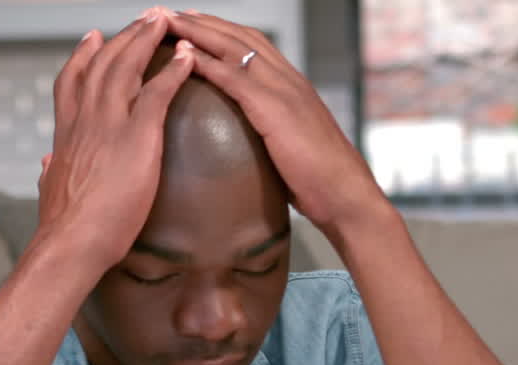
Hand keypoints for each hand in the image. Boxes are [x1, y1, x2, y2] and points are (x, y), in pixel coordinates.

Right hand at [35, 8, 193, 269]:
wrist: (71, 242)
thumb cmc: (63, 228)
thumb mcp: (49, 192)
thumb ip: (49, 173)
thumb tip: (45, 165)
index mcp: (66, 134)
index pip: (72, 82)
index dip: (84, 56)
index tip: (94, 37)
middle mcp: (85, 120)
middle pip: (103, 63)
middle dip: (123, 36)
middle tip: (141, 18)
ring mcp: (110, 124)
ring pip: (127, 67)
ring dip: (146, 39)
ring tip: (163, 21)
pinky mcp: (137, 136)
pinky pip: (157, 92)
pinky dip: (174, 70)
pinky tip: (188, 56)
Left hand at [166, 12, 386, 238]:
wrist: (345, 194)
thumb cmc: (322, 183)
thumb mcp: (296, 148)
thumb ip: (277, 135)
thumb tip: (260, 144)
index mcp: (294, 88)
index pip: (256, 47)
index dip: (225, 32)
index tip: (197, 24)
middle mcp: (289, 80)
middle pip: (241, 38)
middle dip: (206, 23)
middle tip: (175, 13)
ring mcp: (283, 91)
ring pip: (234, 48)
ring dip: (199, 32)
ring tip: (171, 21)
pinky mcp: (275, 108)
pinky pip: (234, 77)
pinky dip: (206, 61)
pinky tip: (184, 53)